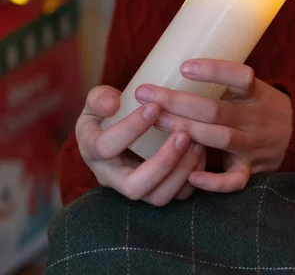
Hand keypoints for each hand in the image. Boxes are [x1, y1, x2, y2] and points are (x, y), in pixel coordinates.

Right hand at [75, 85, 205, 205]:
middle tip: (183, 135)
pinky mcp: (157, 191)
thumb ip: (100, 98)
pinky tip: (202, 152)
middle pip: (134, 187)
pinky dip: (192, 177)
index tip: (155, 107)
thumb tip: (113, 104)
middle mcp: (111, 178)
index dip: (131, 128)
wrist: (118, 131)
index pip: (106, 148)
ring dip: (182, 172)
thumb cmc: (108, 112)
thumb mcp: (97, 100)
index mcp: (92, 152)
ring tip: (197, 142)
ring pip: (159, 196)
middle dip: (163, 163)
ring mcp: (136, 187)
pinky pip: (177, 196)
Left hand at [134, 59, 292, 192]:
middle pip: (216, 110)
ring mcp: (254, 145)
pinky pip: (234, 180)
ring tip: (157, 121)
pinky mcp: (251, 169)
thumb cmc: (260, 104)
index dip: (214, 71)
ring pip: (219, 139)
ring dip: (185, 131)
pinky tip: (190, 176)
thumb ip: (222, 82)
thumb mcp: (251, 87)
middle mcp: (256, 118)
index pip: (240, 77)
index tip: (184, 67)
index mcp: (257, 93)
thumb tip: (171, 65)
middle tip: (146, 94)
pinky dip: (214, 182)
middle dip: (178, 102)